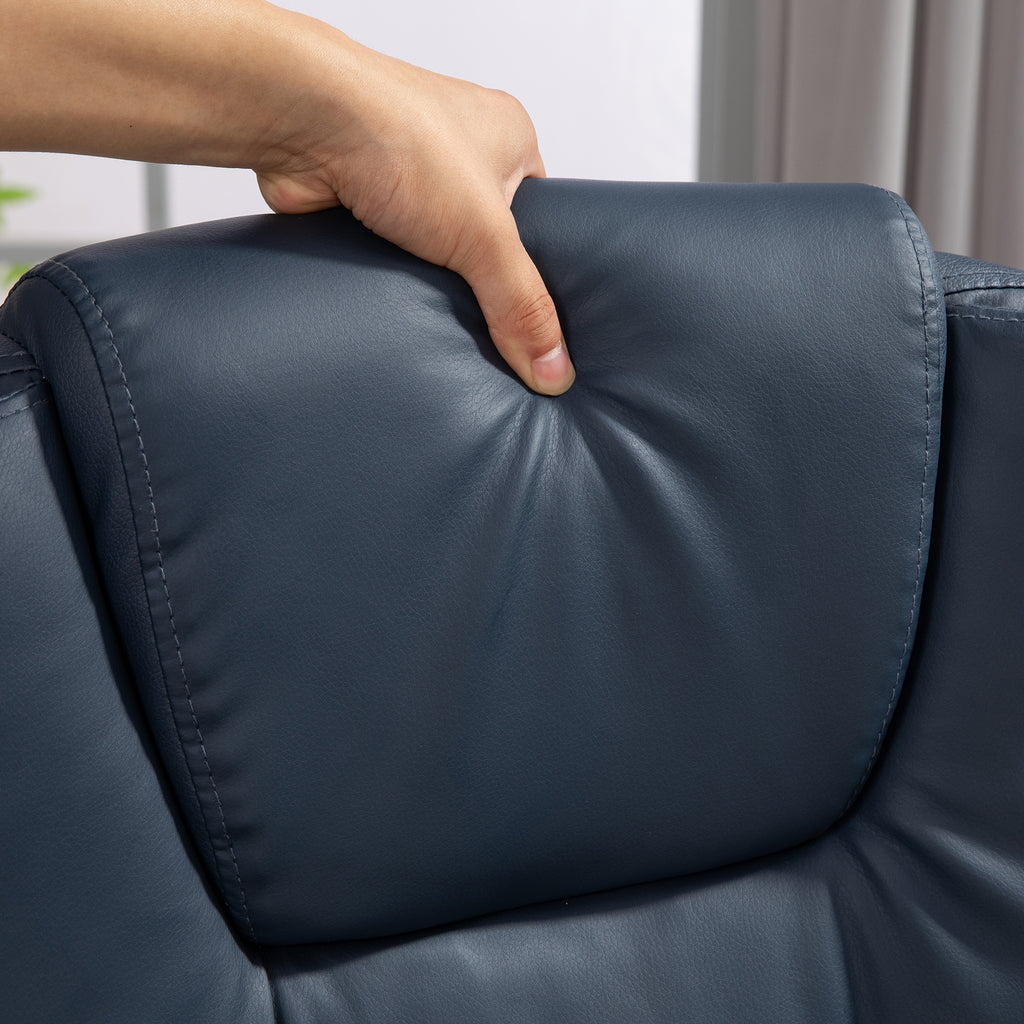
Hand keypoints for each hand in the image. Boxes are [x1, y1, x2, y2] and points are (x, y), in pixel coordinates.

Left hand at [255, 42, 574, 394]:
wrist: (300, 118)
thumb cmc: (399, 137)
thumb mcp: (486, 236)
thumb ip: (522, 306)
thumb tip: (555, 369)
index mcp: (508, 137)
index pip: (543, 217)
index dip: (541, 267)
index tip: (539, 317)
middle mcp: (459, 149)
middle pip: (486, 240)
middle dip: (482, 280)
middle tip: (491, 330)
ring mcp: (407, 172)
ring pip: (435, 250)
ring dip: (433, 281)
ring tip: (441, 321)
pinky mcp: (362, 198)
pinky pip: (390, 254)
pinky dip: (392, 277)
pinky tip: (396, 302)